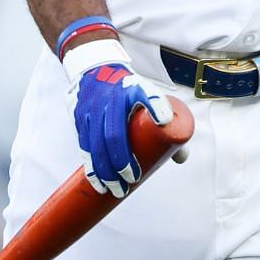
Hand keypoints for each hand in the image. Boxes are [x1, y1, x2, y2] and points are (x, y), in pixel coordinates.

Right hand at [63, 39, 174, 197]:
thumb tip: (180, 157)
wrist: (95, 70)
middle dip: (122, 161)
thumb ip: (165, 125)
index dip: (156, 106)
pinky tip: (98, 182)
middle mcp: (111, 98)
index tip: (164, 119)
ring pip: (96, 143)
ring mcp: (92, 108)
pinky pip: (84, 145)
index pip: (147, 95)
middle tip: (131, 181)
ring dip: (105, 170)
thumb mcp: (148, 97)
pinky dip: (91, 166)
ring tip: (116, 189)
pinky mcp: (80, 118)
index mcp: (134, 89)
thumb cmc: (130, 92)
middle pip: (115, 133)